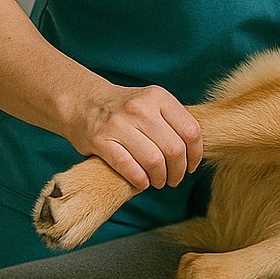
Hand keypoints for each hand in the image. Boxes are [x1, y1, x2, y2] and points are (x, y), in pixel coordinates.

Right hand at [68, 82, 202, 191]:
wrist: (84, 102)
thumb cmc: (125, 109)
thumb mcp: (152, 103)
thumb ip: (173, 121)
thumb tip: (196, 151)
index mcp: (158, 96)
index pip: (190, 130)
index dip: (195, 154)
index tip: (191, 166)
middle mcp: (140, 107)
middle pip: (173, 149)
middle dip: (178, 171)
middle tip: (175, 179)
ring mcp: (119, 123)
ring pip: (153, 161)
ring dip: (160, 178)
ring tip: (159, 181)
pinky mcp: (100, 140)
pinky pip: (129, 168)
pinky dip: (140, 180)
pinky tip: (142, 182)